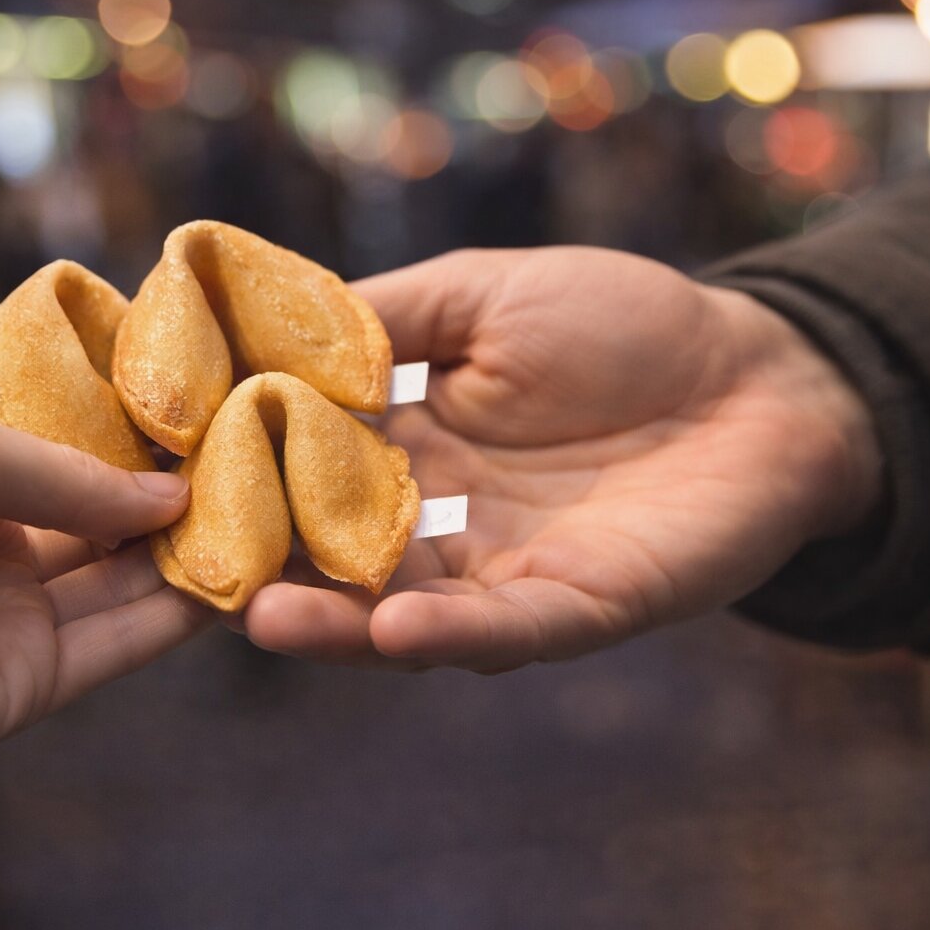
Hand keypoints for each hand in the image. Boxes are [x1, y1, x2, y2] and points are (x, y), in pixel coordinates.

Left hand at [0, 388, 209, 759]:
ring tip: (258, 515)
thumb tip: (170, 492)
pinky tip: (231, 575)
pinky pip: (112, 645)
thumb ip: (72, 473)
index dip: (122, 451)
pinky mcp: (23, 683)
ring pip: (115, 588)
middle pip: (93, 529)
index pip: (56, 467)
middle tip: (245, 468)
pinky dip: (173, 616)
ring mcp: (1, 619)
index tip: (195, 426)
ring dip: (182, 555)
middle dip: (163, 503)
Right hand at [238, 248, 882, 671]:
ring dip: (336, 623)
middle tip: (190, 568)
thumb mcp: (485, 294)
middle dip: (269, 566)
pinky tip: (390, 631)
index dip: (243, 475)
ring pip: (404, 612)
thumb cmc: (624, 320)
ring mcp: (506, 571)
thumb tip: (266, 327)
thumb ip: (387, 319)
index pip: (307, 470)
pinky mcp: (581, 604)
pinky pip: (507, 628)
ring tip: (263, 617)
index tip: (169, 474)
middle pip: (338, 556)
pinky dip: (449, 635)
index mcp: (413, 448)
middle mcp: (443, 523)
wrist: (760, 369)